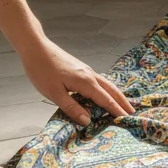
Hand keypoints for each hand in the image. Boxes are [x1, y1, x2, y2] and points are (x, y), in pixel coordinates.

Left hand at [19, 38, 135, 124]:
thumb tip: (87, 121)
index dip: (116, 110)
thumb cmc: (42, 70)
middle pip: (111, 90)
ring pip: (107, 84)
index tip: (126, 119)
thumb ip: (72, 107)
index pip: (105, 99)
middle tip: (132, 113)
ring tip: (123, 104)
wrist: (35, 47)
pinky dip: (108, 89)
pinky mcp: (81, 68)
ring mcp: (86, 70)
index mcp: (85, 82)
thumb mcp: (54, 93)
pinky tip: (105, 92)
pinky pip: (100, 81)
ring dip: (117, 95)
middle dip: (122, 102)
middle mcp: (90, 75)